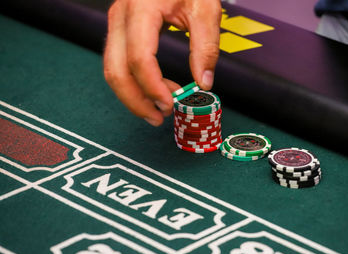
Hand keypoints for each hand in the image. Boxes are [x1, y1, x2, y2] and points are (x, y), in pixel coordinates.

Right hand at [104, 0, 220, 125]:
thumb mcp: (204, 8)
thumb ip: (205, 46)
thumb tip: (203, 83)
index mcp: (141, 9)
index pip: (139, 58)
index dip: (152, 86)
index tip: (169, 104)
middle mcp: (121, 17)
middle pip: (116, 70)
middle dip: (135, 101)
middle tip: (159, 118)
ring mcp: (116, 23)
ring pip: (113, 70)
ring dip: (133, 96)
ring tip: (159, 109)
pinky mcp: (120, 30)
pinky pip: (118, 64)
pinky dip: (134, 83)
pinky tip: (156, 90)